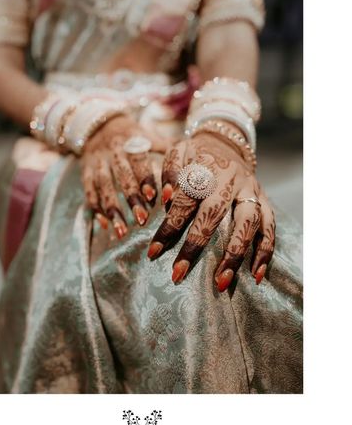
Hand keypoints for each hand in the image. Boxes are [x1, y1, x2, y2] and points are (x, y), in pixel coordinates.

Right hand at [81, 114, 166, 237]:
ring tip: (121, 231)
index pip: (138, 160)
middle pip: (121, 177)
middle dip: (131, 199)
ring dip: (112, 210)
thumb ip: (168, 148)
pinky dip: (96, 209)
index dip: (145, 178)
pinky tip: (105, 225)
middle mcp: (113, 153)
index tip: (153, 197)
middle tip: (142, 220)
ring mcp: (97, 163)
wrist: (98, 124)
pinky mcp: (85, 173)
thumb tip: (192, 161)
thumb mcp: (148, 135)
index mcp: (131, 142)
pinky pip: (89, 192)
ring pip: (103, 188)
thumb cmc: (132, 135)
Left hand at [147, 129, 275, 290]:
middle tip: (179, 273)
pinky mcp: (266, 201)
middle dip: (196, 245)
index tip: (153, 252)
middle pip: (215, 214)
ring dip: (235, 254)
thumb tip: (165, 198)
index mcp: (206, 167)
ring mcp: (251, 191)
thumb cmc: (196, 154)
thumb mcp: (177, 152)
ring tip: (222, 282)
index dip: (169, 227)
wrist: (227, 142)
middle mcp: (231, 180)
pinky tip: (255, 275)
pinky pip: (270, 228)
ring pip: (247, 223)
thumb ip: (169, 171)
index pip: (184, 200)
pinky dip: (264, 252)